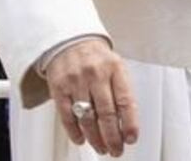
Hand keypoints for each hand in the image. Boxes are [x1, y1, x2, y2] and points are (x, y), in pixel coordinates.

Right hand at [46, 39, 138, 156]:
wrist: (69, 40)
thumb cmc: (96, 57)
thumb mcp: (115, 66)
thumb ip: (121, 91)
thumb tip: (127, 123)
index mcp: (115, 68)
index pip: (125, 101)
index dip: (130, 123)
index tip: (131, 138)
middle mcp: (96, 74)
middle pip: (106, 113)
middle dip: (113, 137)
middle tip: (116, 150)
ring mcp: (76, 81)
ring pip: (87, 118)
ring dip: (95, 139)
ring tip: (101, 148)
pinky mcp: (59, 88)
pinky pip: (67, 116)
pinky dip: (75, 132)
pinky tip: (82, 139)